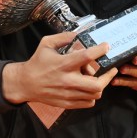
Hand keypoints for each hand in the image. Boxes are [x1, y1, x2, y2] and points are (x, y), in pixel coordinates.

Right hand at [1, 31, 116, 109]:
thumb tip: (79, 34)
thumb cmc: (37, 62)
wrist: (25, 83)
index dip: (100, 50)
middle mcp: (67, 80)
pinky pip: (88, 102)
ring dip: (101, 85)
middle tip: (111, 68)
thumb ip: (63, 37)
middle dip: (108, 75)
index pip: (86, 57)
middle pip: (97, 84)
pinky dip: (92, 95)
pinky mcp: (67, 103)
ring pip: (95, 95)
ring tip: (99, 78)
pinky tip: (89, 88)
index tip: (106, 46)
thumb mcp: (46, 44)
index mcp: (63, 64)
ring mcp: (68, 94)